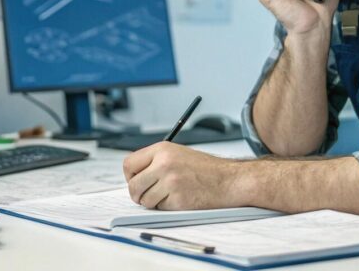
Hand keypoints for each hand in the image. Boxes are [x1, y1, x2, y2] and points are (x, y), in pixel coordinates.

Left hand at [122, 142, 241, 210]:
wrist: (229, 180)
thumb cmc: (206, 169)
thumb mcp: (178, 154)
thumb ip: (156, 161)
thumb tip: (134, 176)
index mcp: (162, 149)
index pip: (129, 164)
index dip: (131, 176)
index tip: (137, 181)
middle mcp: (164, 164)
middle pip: (133, 186)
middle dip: (138, 194)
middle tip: (148, 195)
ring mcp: (171, 182)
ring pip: (145, 200)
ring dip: (154, 202)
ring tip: (170, 195)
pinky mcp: (178, 199)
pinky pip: (160, 208)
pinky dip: (168, 207)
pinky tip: (181, 198)